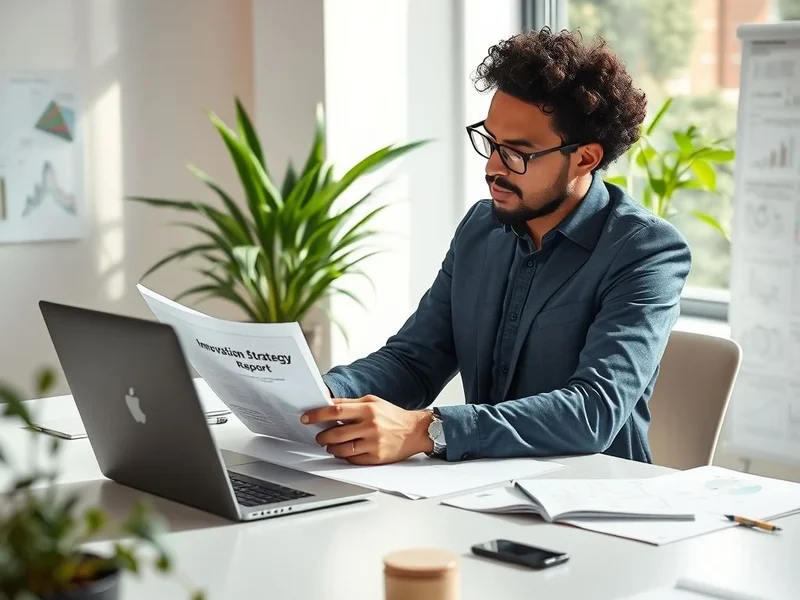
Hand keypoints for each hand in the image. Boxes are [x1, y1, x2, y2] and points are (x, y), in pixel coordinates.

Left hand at [300, 395, 433, 464]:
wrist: (416, 431)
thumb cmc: (393, 415)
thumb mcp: (373, 402)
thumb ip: (350, 402)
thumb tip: (328, 403)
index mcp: (367, 409)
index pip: (335, 411)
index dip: (317, 415)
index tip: (306, 418)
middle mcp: (370, 426)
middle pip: (336, 434)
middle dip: (322, 436)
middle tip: (318, 436)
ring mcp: (373, 443)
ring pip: (342, 449)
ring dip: (331, 448)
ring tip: (330, 445)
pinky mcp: (377, 458)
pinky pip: (353, 460)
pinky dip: (344, 457)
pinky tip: (344, 452)